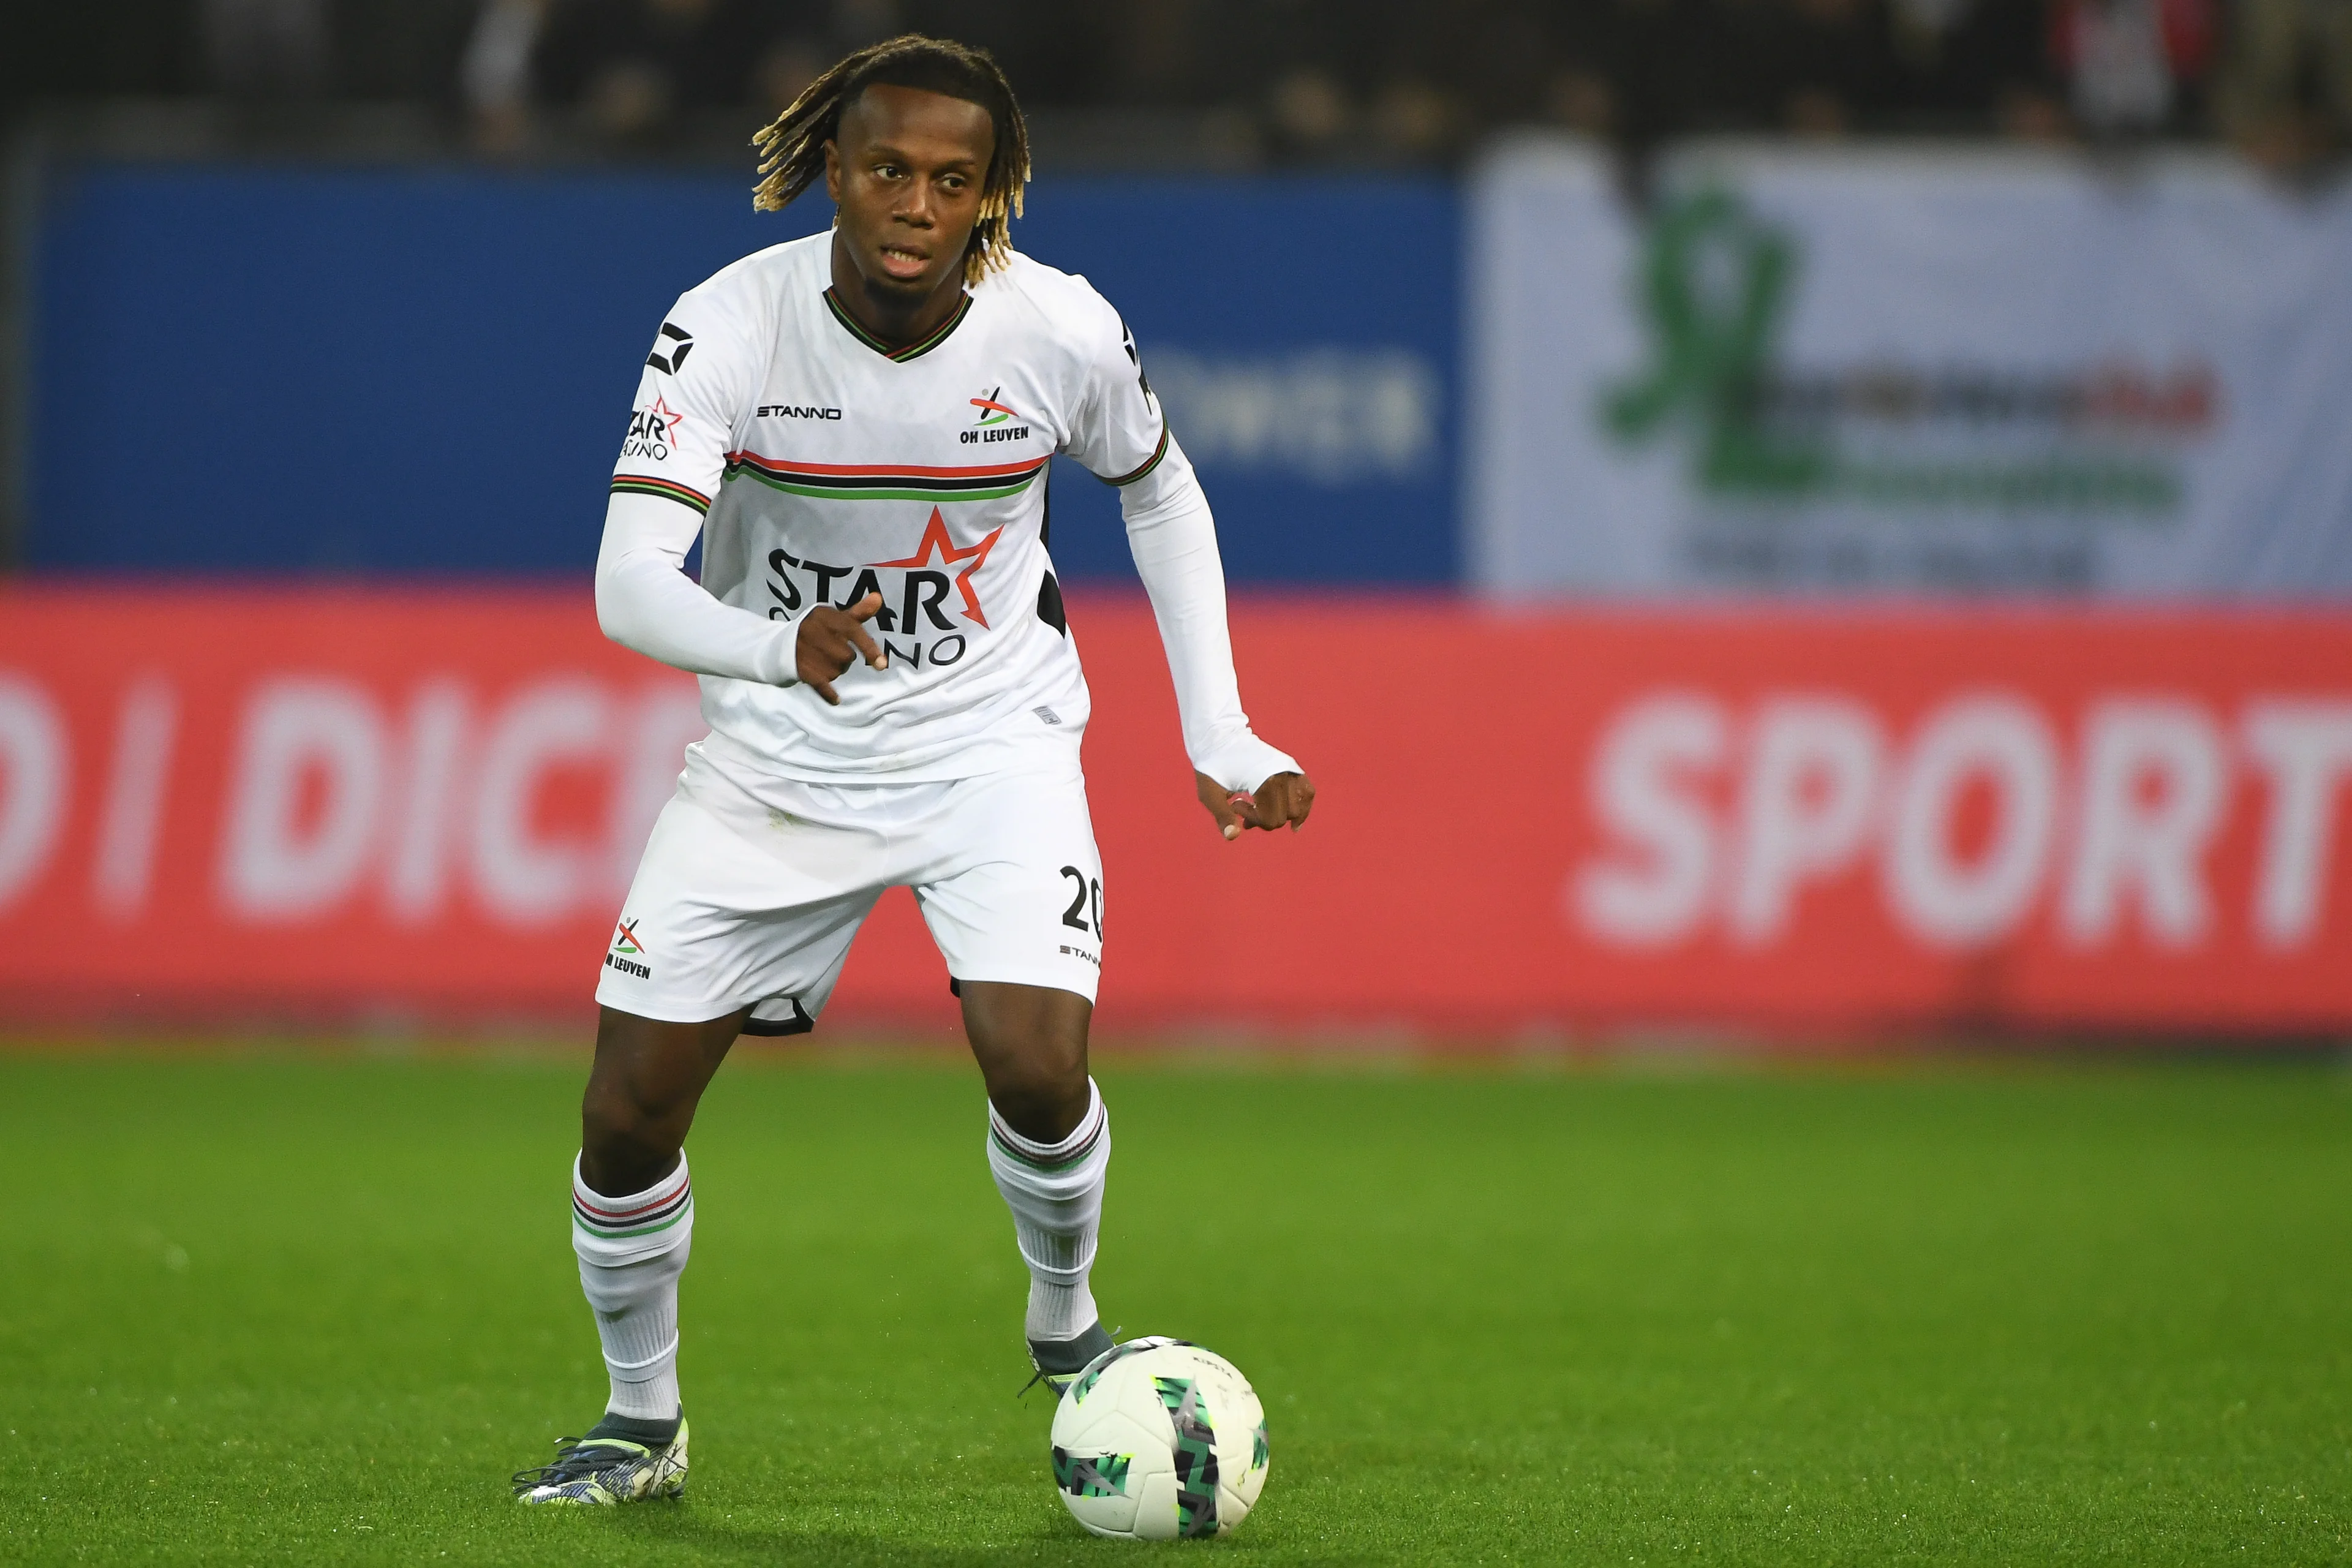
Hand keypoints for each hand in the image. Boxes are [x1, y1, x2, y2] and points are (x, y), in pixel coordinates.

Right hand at [795, 592, 886, 704]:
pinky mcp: (800, 669)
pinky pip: (822, 686)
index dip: (868, 647)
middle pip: (847, 656)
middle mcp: (814, 632)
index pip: (852, 630)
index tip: (881, 664)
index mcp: (825, 616)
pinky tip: (836, 699)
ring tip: (822, 661)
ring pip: (837, 671)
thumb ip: (859, 611)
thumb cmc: (816, 629)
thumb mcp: (834, 617)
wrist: (779, 644)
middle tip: (833, 652)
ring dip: (835, 670)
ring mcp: (806, 652)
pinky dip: (830, 694)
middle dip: (845, 659)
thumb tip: (878, 597)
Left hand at [1196, 770, 1314, 840]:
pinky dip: (1303, 807)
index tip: (1234, 804)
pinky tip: (1295, 823)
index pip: (1271, 819)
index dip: (1252, 820)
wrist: (1220, 737)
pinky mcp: (1290, 767)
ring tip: (1262, 812)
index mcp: (1265, 780)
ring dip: (1280, 815)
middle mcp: (1282, 774)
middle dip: (1263, 819)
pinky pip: (1307, 792)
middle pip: (1284, 817)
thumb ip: (1223, 816)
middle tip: (1242, 808)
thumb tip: (1233, 836)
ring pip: (1297, 808)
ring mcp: (1289, 769)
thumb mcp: (1210, 793)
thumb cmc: (1212, 767)